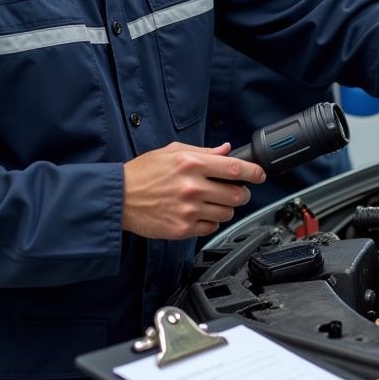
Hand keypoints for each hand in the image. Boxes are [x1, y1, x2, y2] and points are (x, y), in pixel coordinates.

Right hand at [122, 142, 263, 238]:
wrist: (118, 198)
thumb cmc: (142, 173)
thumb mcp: (171, 151)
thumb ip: (203, 151)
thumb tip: (226, 150)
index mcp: (191, 164)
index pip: (234, 168)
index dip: (254, 172)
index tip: (260, 174)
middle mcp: (192, 187)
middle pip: (236, 194)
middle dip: (242, 193)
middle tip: (237, 191)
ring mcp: (188, 210)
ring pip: (227, 213)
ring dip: (227, 207)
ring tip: (214, 201)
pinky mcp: (182, 229)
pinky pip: (211, 227)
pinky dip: (211, 221)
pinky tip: (200, 213)